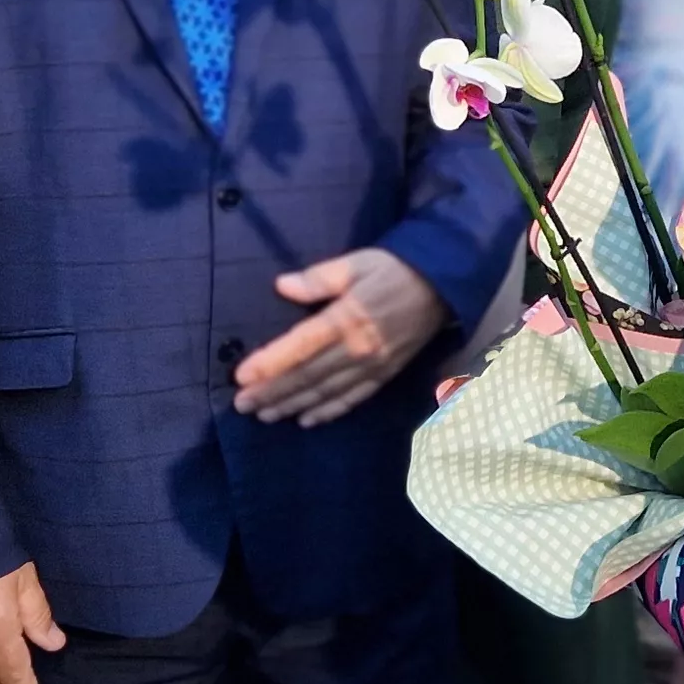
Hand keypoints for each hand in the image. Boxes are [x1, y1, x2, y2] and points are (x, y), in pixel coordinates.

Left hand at [239, 248, 447, 425]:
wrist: (442, 286)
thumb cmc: (392, 270)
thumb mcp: (355, 263)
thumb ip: (318, 278)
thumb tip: (282, 286)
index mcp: (347, 318)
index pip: (300, 346)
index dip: (269, 363)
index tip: (241, 376)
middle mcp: (357, 349)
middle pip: (307, 376)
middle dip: (272, 392)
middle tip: (241, 405)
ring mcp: (372, 366)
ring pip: (326, 392)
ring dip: (293, 405)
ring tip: (264, 415)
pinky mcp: (385, 376)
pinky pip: (352, 399)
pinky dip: (328, 412)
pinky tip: (306, 420)